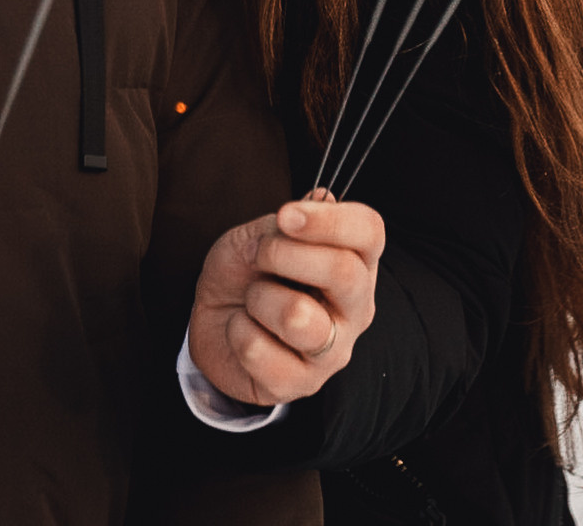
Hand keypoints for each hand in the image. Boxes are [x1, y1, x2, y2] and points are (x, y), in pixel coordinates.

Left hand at [187, 190, 382, 406]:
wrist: (213, 320)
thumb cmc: (246, 273)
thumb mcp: (260, 236)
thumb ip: (289, 223)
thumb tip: (323, 198)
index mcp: (356, 262)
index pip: (369, 232)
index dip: (329, 220)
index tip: (286, 215)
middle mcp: (356, 308)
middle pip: (344, 273)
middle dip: (285, 254)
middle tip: (259, 254)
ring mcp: (333, 352)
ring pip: (299, 318)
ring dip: (259, 298)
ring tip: (252, 300)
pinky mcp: (302, 385)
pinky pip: (260, 350)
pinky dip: (238, 332)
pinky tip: (244, 331)